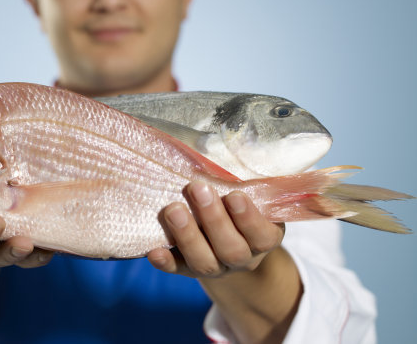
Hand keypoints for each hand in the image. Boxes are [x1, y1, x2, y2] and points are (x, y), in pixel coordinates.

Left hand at [147, 181, 284, 277]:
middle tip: (197, 188)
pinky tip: (154, 251)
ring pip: (205, 263)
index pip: (261, 235)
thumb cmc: (238, 201)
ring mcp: (217, 268)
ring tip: (173, 209)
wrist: (228, 234)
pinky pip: (178, 270)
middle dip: (213, 219)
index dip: (248, 218)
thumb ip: (241, 178)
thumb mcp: (250, 191)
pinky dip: (167, 262)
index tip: (234, 195)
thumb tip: (219, 147)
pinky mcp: (189, 269)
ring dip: (188, 236)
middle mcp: (243, 258)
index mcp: (264, 238)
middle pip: (232, 250)